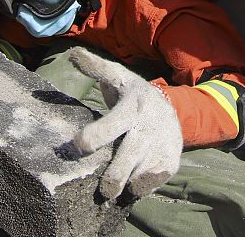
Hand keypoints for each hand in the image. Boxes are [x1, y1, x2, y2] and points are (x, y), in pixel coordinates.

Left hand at [69, 48, 181, 199]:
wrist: (171, 110)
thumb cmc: (133, 95)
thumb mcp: (118, 77)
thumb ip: (96, 68)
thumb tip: (73, 54)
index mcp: (132, 107)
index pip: (113, 124)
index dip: (94, 137)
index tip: (79, 146)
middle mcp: (148, 128)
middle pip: (127, 158)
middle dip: (113, 177)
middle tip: (102, 190)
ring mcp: (161, 147)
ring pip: (138, 176)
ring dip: (124, 184)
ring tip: (112, 187)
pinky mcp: (169, 164)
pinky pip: (149, 184)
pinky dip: (137, 188)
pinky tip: (130, 181)